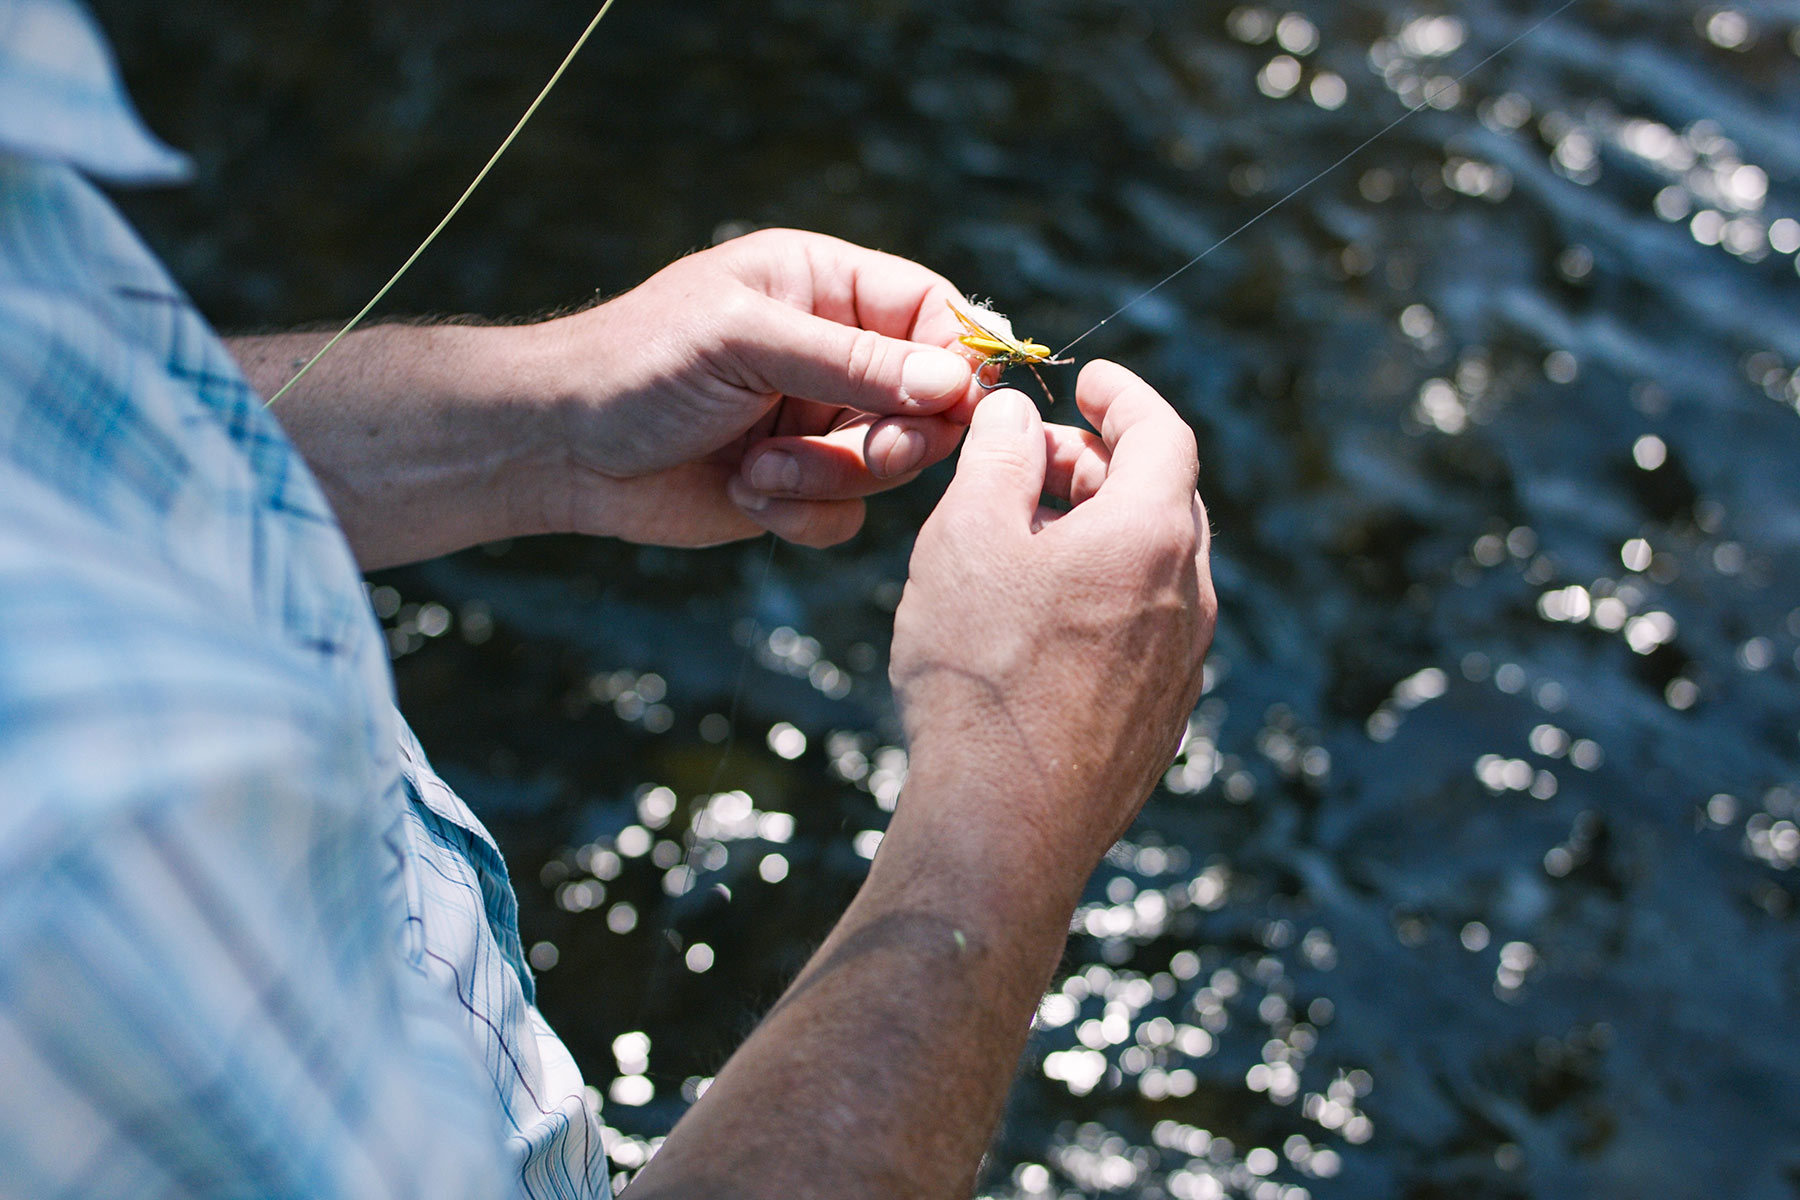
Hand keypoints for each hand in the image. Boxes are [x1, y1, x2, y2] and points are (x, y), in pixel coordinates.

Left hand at [536, 228, 982, 547]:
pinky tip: (745, 491)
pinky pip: (849, 516)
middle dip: (895, 435)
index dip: (956, 359)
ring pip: (891, 466)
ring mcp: (818, 422)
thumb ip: (851, 360)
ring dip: (832, 478)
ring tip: (760, 469)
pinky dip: (803, 515)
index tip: (953, 404)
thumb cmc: (640, 366)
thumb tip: (955, 383)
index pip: (932, 312)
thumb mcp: (746, 342)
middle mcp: (831, 352)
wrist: (561, 449)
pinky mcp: (798, 487)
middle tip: (864, 452)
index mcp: (824, 286)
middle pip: (928, 400)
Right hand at [889, 361, 1215, 886]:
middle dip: (1104, 463)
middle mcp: (1190, 597)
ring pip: (1157, 567)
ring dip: (1102, 532)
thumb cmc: (981, 673)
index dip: (1125, 395)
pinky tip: (1042, 619)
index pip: (1163, 432)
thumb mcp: (968, 539)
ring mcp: (1184, 664)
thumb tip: (1019, 416)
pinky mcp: (1163, 717)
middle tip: (1036, 461)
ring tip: (1027, 539)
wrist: (1006, 822)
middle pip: (1166, 497)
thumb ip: (1000, 458)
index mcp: (1152, 536)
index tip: (1089, 380)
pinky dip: (1107, 594)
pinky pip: (1147, 628)